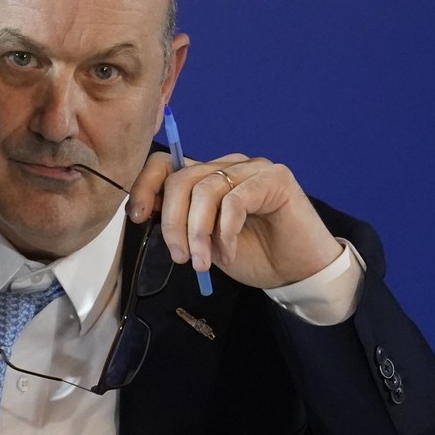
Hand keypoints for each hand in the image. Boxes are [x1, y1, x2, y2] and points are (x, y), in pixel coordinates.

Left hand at [127, 152, 342, 289]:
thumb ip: (181, 221)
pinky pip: (235, 200)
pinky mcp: (275, 178)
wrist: (298, 271)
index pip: (166, 164)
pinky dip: (225, 231)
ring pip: (205, 189)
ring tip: (202, 263)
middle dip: (171, 222)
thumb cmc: (253, 255)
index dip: (145, 186)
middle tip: (180, 256)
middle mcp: (228, 166)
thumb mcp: (204, 241)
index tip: (136, 217)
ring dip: (197, 232)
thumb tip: (144, 211)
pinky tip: (229, 253)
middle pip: (181, 178)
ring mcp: (252, 168)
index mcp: (207, 176)